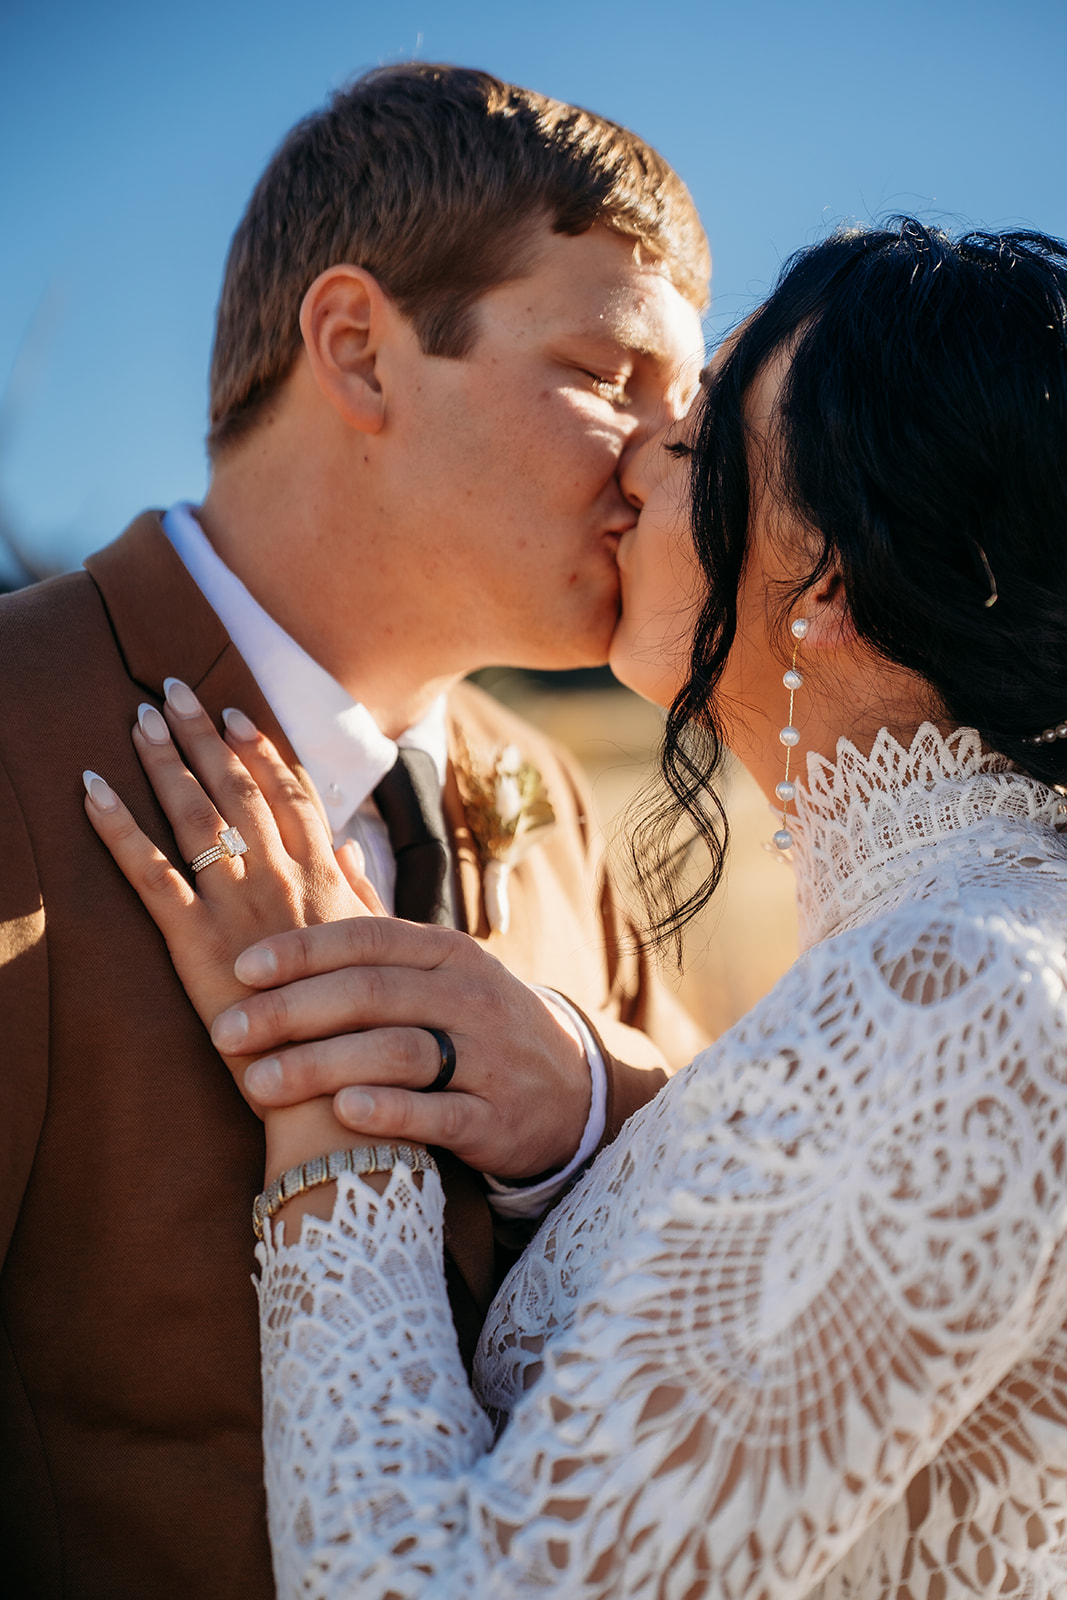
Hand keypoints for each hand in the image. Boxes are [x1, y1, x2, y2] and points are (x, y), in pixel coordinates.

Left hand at [83, 681, 381, 1078]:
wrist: (341, 1087)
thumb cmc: (365, 1028)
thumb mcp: (377, 951)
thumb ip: (362, 894)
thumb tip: (352, 846)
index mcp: (328, 881)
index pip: (291, 798)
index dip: (261, 751)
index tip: (238, 715)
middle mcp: (284, 882)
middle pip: (239, 791)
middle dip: (205, 737)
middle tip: (176, 691)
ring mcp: (240, 908)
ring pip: (197, 817)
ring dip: (164, 763)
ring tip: (139, 720)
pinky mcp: (198, 944)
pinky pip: (150, 874)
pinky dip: (116, 829)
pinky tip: (92, 793)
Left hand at [211, 918, 592, 1180]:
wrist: (572, 1090)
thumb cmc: (481, 1021)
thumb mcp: (444, 962)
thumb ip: (383, 916)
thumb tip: (335, 847)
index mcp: (448, 953)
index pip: (369, 939)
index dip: (302, 951)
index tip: (241, 968)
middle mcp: (470, 997)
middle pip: (372, 994)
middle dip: (291, 1012)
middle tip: (227, 1032)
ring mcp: (487, 1059)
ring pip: (398, 1052)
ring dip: (323, 1065)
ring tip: (259, 1083)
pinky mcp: (496, 1118)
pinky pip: (439, 1112)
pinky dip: (390, 1110)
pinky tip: (343, 1112)